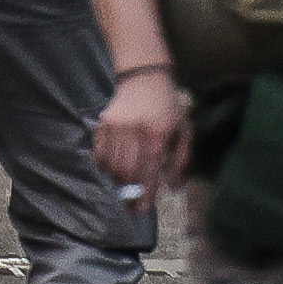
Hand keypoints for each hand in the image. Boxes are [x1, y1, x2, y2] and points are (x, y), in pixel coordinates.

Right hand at [97, 65, 191, 194]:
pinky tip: (110, 169)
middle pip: (128, 172)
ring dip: (117, 180)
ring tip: (122, 185)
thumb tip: (174, 187)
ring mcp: (116, 126)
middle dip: (129, 192)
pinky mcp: (103, 122)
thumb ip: (181, 159)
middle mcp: (135, 131)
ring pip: (112, 165)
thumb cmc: (167, 104)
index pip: (149, 171)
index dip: (145, 194)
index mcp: (157, 133)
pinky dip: (104, 166)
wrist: (143, 74)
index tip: (141, 208)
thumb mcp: (183, 128)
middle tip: (130, 203)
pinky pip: (99, 153)